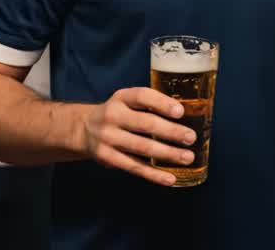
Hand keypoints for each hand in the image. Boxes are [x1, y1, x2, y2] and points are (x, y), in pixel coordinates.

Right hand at [81, 87, 196, 185]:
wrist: (83, 129)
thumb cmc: (118, 113)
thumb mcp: (127, 101)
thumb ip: (149, 105)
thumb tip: (188, 116)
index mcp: (121, 97)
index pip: (142, 96)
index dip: (162, 103)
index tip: (180, 112)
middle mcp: (113, 115)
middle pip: (145, 123)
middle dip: (171, 132)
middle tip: (191, 138)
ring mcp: (108, 137)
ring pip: (142, 147)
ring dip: (167, 154)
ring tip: (187, 158)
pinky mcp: (107, 157)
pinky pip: (134, 167)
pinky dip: (154, 174)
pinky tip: (170, 178)